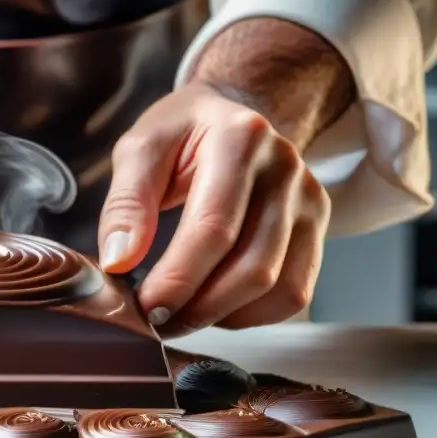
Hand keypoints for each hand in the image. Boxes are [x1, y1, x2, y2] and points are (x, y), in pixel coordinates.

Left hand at [97, 82, 331, 333]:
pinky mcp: (317, 226)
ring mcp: (309, 199)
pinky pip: (294, 293)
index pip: (214, 227)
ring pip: (278, 287)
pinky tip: (217, 306)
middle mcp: (285, 168)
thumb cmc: (182, 133)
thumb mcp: (140, 150)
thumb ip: (125, 204)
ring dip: (224, 316)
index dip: (178, 280)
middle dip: (199, 308)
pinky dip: (252, 315)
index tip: (145, 308)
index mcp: (240, 138)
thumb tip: (119, 262)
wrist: (231, 115)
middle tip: (158, 321)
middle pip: (253, 267)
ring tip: (182, 314)